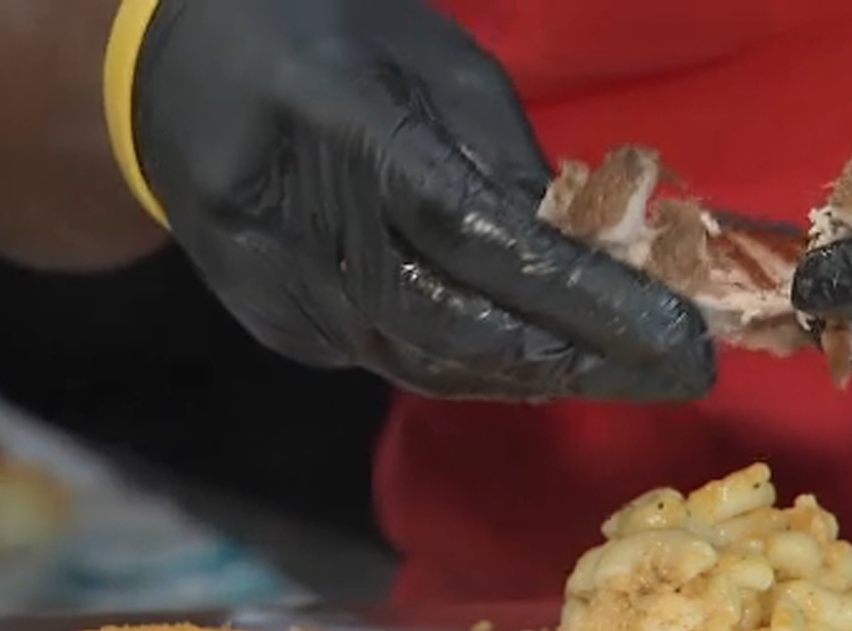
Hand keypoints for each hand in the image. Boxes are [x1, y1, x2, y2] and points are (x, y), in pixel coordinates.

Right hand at [124, 0, 712, 400]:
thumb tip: (588, 255)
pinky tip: (537, 362)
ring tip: (624, 369)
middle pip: (455, 325)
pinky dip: (475, 368)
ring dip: (535, 374)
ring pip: (424, 362)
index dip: (583, 299)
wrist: (175, 66)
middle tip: (675, 371)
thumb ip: (505, 159)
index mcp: (340, 123)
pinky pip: (389, 362)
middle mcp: (295, 221)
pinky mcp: (271, 321)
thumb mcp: (433, 59)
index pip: (478, 237)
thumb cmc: (328, 36)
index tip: (676, 338)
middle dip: (580, 359)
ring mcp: (272, 284)